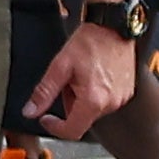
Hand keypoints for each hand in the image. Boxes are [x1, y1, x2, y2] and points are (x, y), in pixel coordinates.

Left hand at [26, 22, 133, 140]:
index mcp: (94, 100)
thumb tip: (31, 111)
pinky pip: (106, 101)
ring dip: (83, 99)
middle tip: (67, 82)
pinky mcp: (127, 91)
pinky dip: (96, 94)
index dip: (55, 128)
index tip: (47, 117)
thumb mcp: (60, 66)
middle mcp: (111, 102)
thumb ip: (44, 92)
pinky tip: (94, 75)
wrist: (114, 27)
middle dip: (69, 104)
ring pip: (93, 110)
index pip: (72, 131)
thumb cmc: (91, 42)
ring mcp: (121, 97)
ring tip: (82, 76)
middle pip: (82, 118)